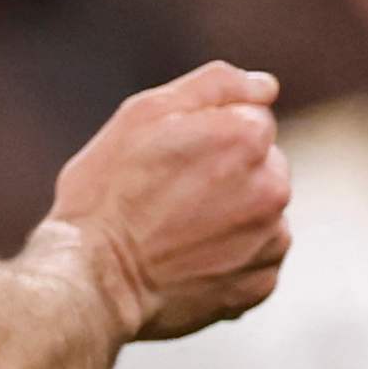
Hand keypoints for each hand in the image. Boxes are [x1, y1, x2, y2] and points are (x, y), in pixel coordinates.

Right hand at [54, 63, 289, 340]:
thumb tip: (266, 87)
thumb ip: (215, 84)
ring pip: (260, 213)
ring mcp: (271, 240)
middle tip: (167, 197)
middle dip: (226, 173)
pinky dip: (229, 259)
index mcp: (248, 136)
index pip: (250, 118)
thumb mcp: (145, 113)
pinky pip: (255, 259)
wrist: (93, 283)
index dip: (206, 134)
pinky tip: (187, 261)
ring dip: (231, 216)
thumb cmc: (109, 193)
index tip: (169, 159)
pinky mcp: (260, 284)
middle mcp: (274, 187)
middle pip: (262, 166)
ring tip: (176, 232)